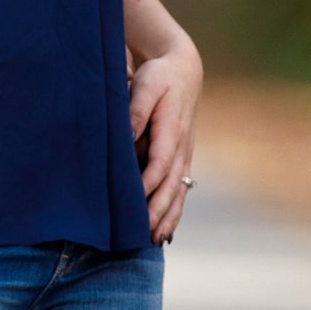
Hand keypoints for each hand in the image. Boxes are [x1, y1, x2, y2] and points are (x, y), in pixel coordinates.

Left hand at [129, 31, 201, 244]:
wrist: (184, 69)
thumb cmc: (160, 76)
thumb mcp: (146, 85)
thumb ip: (135, 111)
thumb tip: (126, 137)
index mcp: (172, 130)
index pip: (160, 162)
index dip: (148, 184)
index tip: (135, 203)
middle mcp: (182, 147)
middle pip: (172, 184)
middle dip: (159, 210)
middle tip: (146, 233)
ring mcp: (185, 155)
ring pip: (178, 191)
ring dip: (169, 216)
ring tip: (157, 240)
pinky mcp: (182, 159)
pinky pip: (181, 189)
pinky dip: (175, 211)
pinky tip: (167, 231)